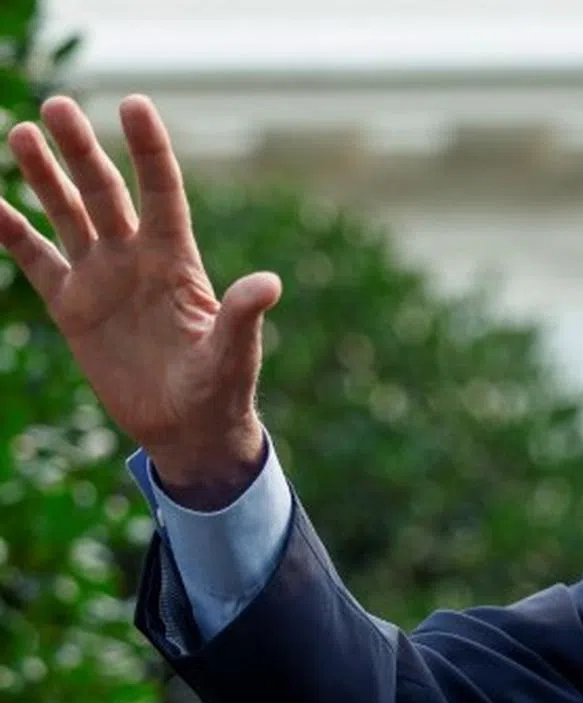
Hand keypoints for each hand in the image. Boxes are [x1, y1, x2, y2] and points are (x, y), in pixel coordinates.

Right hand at [0, 94, 280, 507]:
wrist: (188, 429)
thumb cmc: (221, 390)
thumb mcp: (234, 355)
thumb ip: (241, 317)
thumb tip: (269, 284)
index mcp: (176, 263)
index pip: (162, 194)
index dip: (150, 152)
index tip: (135, 105)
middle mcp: (135, 260)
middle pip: (105, 193)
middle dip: (82, 151)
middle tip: (58, 105)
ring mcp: (101, 280)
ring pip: (67, 214)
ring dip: (45, 177)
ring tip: (23, 132)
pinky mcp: (73, 308)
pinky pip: (34, 260)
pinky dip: (10, 232)